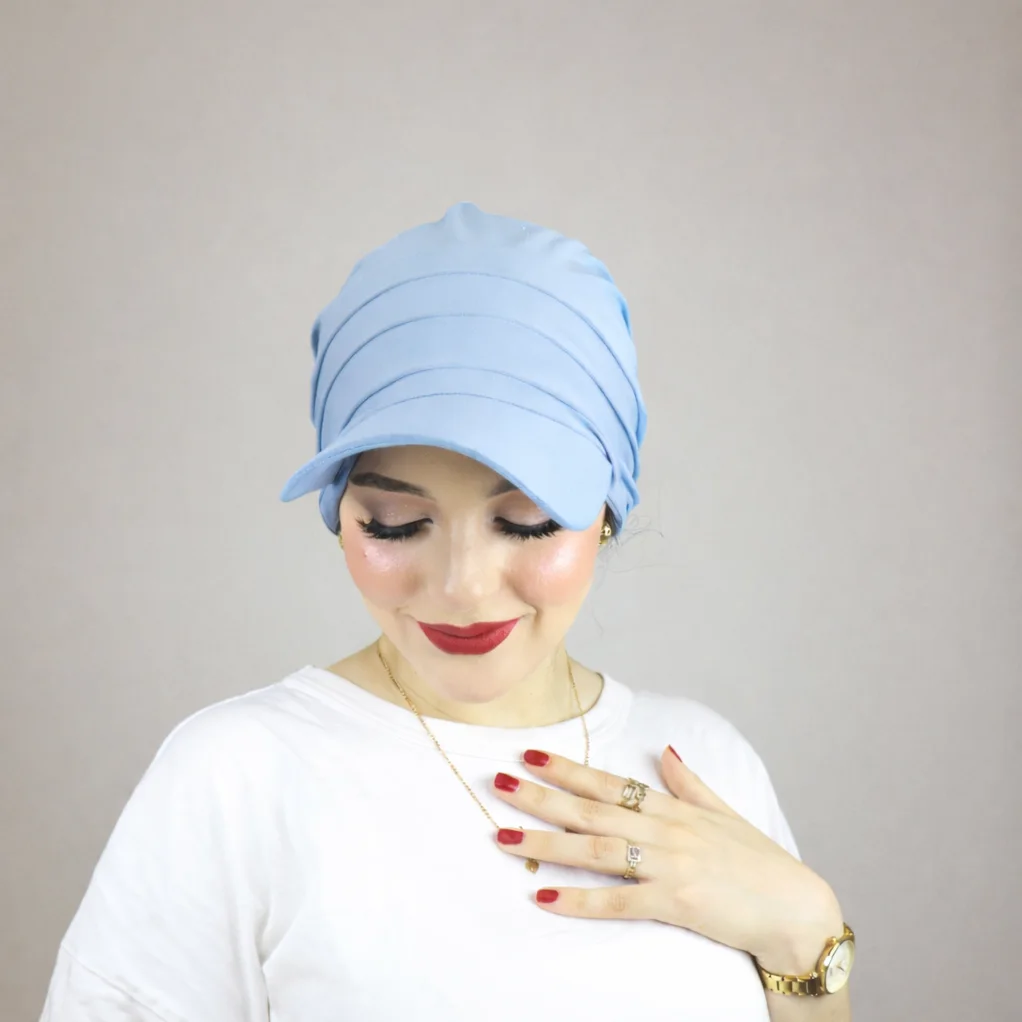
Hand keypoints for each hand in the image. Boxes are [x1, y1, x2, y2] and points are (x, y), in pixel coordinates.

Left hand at [491, 747, 842, 973]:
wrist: (797, 911)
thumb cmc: (759, 863)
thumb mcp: (724, 812)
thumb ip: (690, 782)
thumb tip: (665, 750)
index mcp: (673, 807)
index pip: (608, 782)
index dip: (566, 768)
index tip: (529, 755)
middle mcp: (665, 830)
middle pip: (590, 810)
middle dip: (540, 796)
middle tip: (497, 783)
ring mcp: (669, 865)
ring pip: (594, 850)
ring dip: (545, 843)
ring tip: (503, 836)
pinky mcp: (675, 903)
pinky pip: (618, 901)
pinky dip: (579, 900)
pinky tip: (544, 897)